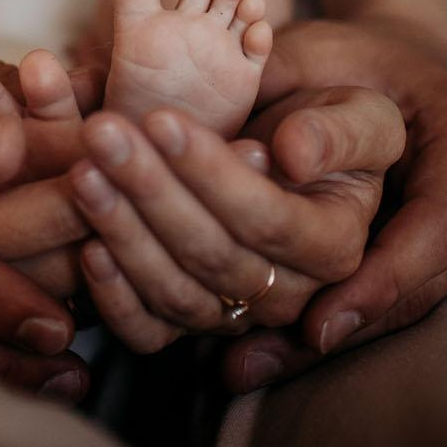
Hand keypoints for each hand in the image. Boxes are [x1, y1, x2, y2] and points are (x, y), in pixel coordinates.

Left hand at [68, 85, 402, 353]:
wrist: (298, 144)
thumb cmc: (331, 123)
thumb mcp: (363, 115)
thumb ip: (339, 134)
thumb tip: (294, 155)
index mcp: (336, 246)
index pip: (269, 219)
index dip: (212, 174)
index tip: (161, 119)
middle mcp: (290, 294)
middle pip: (214, 255)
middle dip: (152, 190)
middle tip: (103, 133)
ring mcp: (236, 314)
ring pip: (176, 292)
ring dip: (123, 232)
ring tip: (83, 171)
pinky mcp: (190, 320)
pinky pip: (149, 331)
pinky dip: (113, 298)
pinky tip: (85, 246)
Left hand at [221, 16, 446, 391]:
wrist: (394, 72)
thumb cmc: (351, 56)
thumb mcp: (321, 51)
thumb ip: (300, 90)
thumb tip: (285, 155)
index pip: (440, 223)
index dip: (384, 276)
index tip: (321, 318)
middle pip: (424, 284)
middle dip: (342, 324)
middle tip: (259, 359)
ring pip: (403, 308)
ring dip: (324, 343)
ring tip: (243, 367)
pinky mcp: (433, 270)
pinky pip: (384, 307)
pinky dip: (322, 330)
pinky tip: (253, 358)